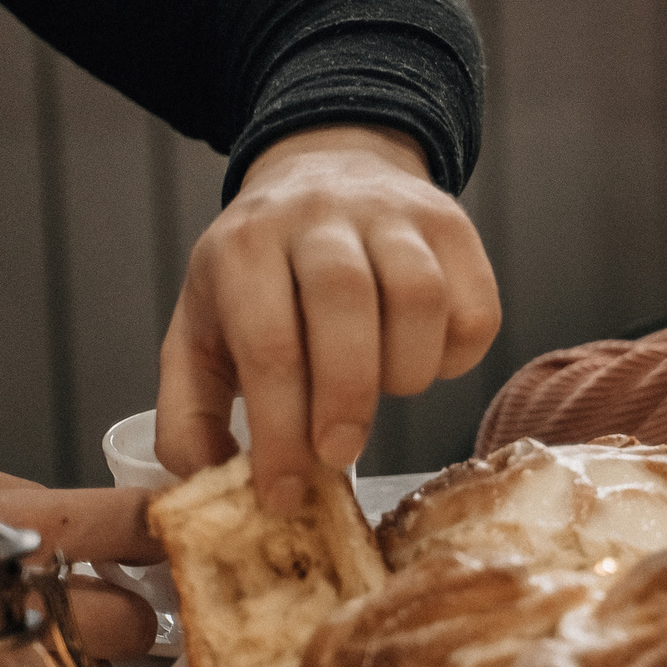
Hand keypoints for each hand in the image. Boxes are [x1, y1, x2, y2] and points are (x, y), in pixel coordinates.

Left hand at [158, 124, 499, 515]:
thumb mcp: (200, 332)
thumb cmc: (260, 276)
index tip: (285, 493)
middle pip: (346, 303)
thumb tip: (206, 480)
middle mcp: (319, 216)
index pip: (268, 342)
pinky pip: (476, 305)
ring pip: (419, 297)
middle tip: (338, 454)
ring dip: (406, 372)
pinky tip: (422, 360)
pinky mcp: (453, 224)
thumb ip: (190, 411)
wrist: (324, 173)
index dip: (280, 431)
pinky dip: (455, 355)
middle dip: (346, 398)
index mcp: (245, 246)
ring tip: (383, 392)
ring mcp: (393, 213)